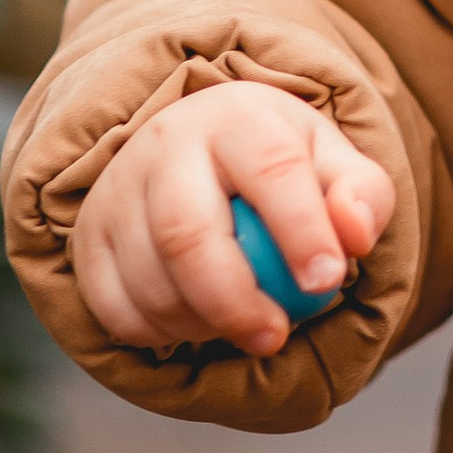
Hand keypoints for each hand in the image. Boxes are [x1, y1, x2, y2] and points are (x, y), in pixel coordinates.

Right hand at [70, 78, 393, 356]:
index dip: (300, 230)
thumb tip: (354, 236)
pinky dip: (158, 332)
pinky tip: (195, 323)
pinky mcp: (89, 237)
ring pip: (149, 277)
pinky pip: (113, 306)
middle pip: (186, 233)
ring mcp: (118, 190)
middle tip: (275, 337)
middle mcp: (166, 143)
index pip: (271, 169)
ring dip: (200, 322)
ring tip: (243, 326)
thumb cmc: (281, 166)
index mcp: (237, 114)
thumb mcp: (332, 164)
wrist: (199, 153)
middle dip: (235, 300)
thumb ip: (362, 197)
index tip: (327, 283)